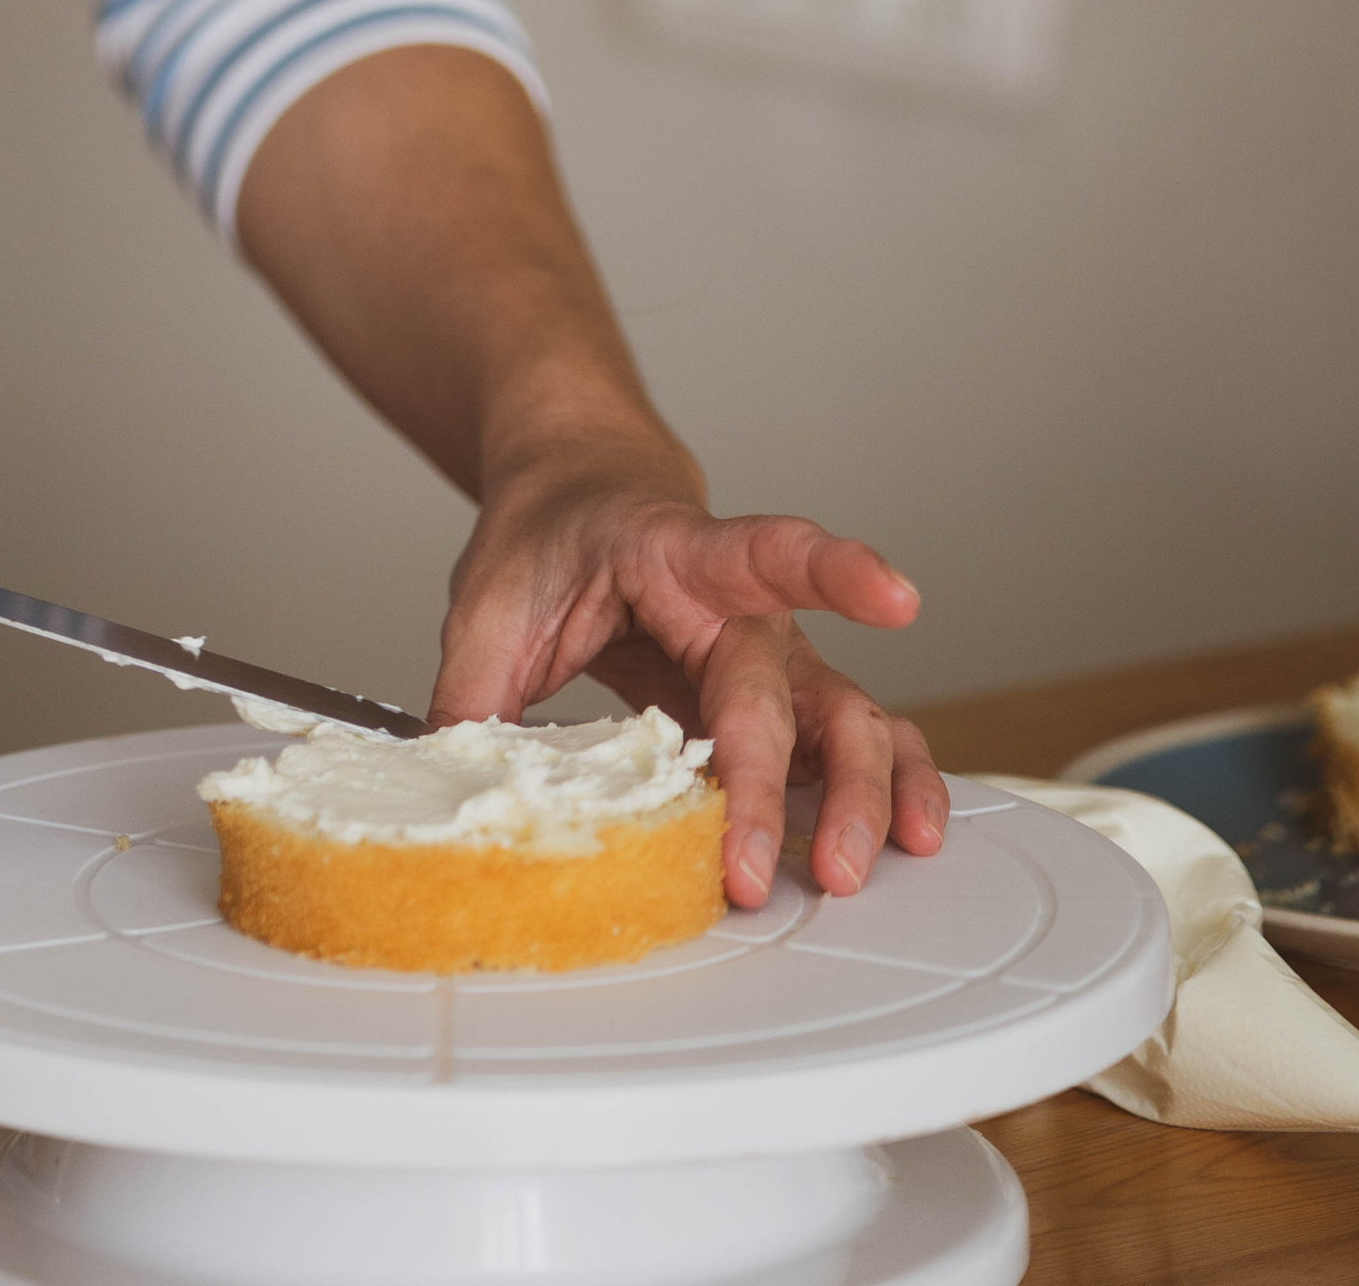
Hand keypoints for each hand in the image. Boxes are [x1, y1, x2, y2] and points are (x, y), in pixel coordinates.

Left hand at [430, 433, 948, 906]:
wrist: (583, 488)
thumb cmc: (549, 534)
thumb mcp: (490, 597)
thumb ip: (472, 692)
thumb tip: (447, 791)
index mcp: (678, 555)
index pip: (764, 553)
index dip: (832, 572)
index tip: (897, 597)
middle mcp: (746, 608)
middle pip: (787, 691)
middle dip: (776, 788)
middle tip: (751, 870)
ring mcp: (776, 655)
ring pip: (853, 717)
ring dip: (864, 794)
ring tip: (848, 869)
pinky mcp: (783, 698)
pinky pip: (856, 737)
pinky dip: (893, 785)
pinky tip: (911, 836)